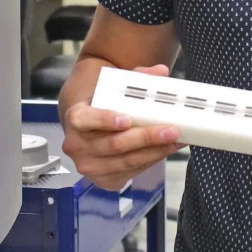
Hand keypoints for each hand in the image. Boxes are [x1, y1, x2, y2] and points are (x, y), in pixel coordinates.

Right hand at [62, 64, 182, 190]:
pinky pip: (132, 172)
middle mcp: (77, 146)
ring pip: (127, 161)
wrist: (87, 126)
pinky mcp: (104, 180)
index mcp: (76, 119)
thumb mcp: (113, 86)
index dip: (105, 120)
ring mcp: (89, 166)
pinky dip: (151, 161)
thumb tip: (161, 71)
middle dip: (146, 137)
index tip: (127, 119)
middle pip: (114, 144)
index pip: (85, 120)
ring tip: (175, 140)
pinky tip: (165, 150)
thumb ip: (137, 77)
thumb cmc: (102, 104)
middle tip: (170, 129)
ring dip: (155, 151)